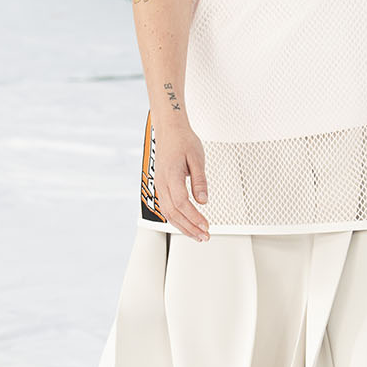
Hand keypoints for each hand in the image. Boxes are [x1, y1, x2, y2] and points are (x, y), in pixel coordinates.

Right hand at [154, 124, 208, 240]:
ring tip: (197, 235)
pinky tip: (187, 224)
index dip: (194, 217)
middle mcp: (162, 183)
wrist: (169, 130)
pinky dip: (177, 219)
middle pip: (174, 213)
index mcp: (171, 175)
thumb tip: (203, 200)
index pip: (182, 203)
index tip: (206, 226)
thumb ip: (200, 181)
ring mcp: (160, 185)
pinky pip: (167, 207)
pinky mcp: (162, 186)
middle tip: (204, 236)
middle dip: (189, 228)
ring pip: (169, 213)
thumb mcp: (197, 158)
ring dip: (183, 227)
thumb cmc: (182, 140)